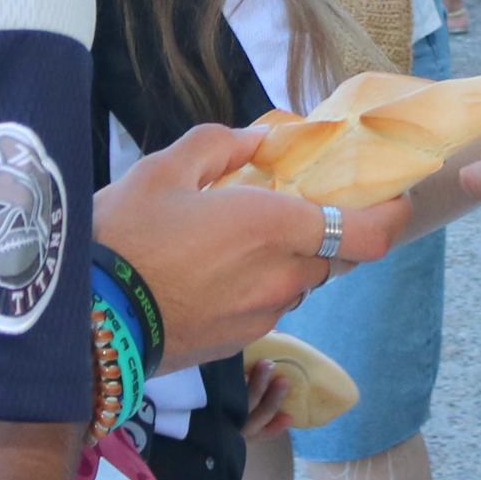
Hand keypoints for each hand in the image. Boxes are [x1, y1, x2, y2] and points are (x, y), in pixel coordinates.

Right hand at [96, 119, 418, 371]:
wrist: (86, 322)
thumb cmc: (125, 237)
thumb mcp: (165, 169)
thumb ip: (222, 146)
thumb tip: (261, 139)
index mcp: (276, 226)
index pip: (369, 233)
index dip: (392, 216)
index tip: (394, 197)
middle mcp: (283, 275)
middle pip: (332, 255)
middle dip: (321, 232)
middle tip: (291, 208)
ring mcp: (264, 314)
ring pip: (299, 282)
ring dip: (285, 261)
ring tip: (237, 240)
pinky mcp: (240, 341)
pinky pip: (268, 306)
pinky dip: (257, 287)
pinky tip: (214, 273)